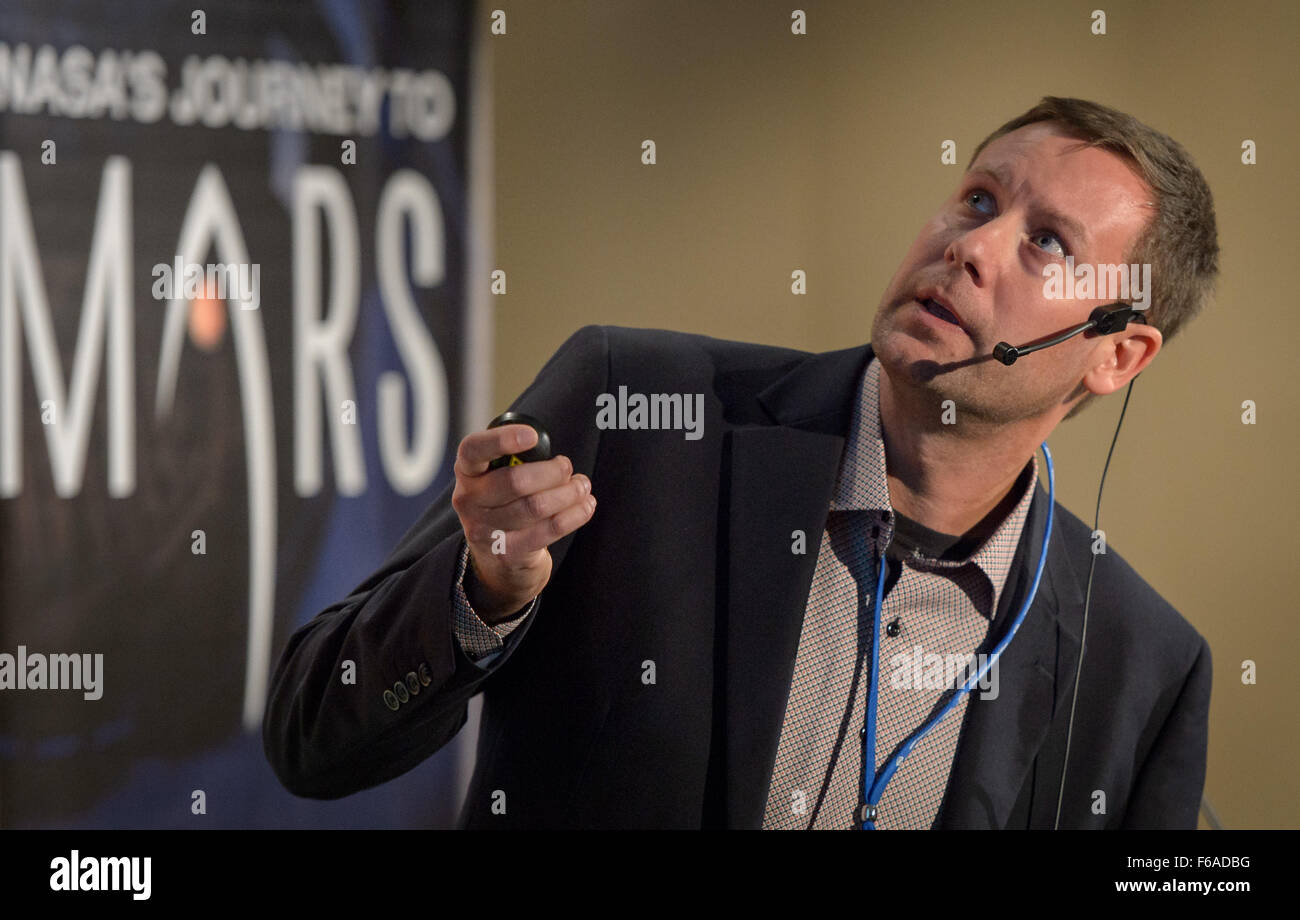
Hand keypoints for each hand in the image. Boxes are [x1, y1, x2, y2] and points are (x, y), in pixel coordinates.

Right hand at [451, 423, 595, 622]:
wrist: (498, 562)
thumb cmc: (506, 506)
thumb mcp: (498, 479)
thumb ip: (518, 462)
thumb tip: (557, 460)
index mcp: (467, 473)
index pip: (474, 450)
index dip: (502, 440)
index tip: (533, 436)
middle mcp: (469, 500)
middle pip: (515, 481)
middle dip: (552, 472)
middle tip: (567, 467)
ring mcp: (486, 531)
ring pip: (536, 506)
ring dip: (568, 493)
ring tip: (582, 486)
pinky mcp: (508, 553)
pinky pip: (549, 529)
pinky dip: (574, 514)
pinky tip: (586, 506)